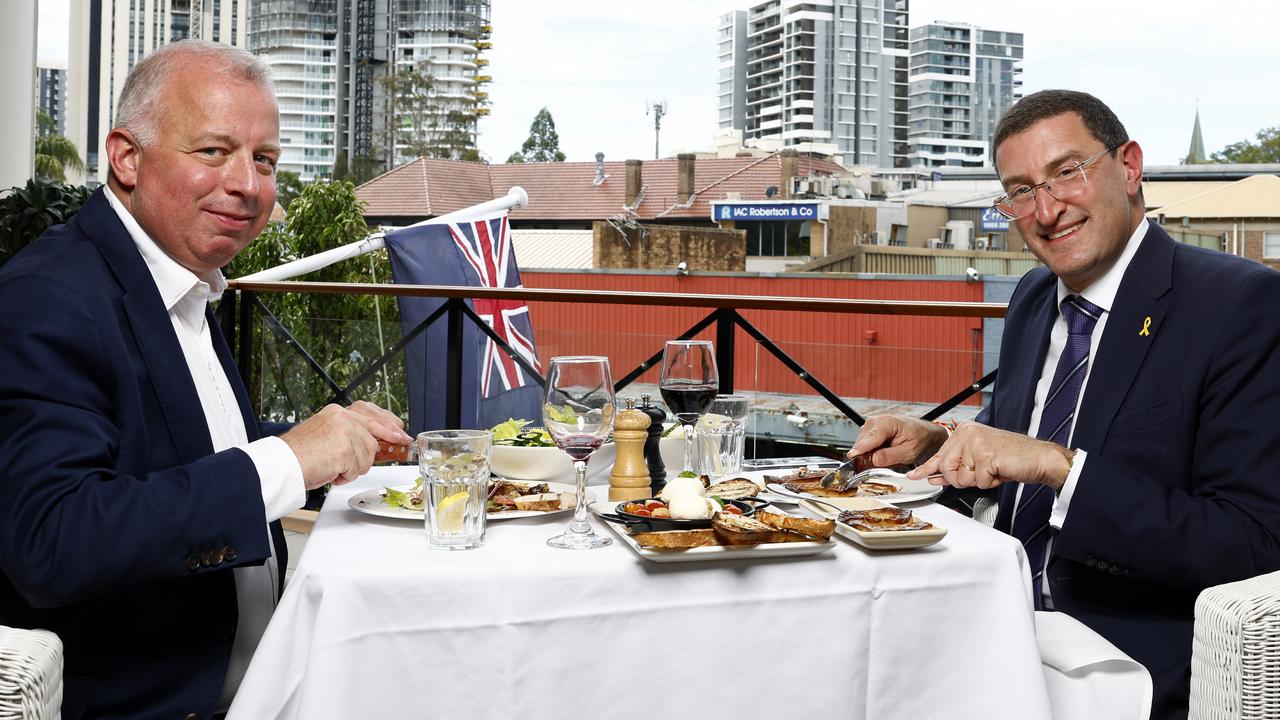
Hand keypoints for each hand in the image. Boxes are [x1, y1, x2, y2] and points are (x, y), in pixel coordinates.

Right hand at [281, 402, 411, 490]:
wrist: (282, 464)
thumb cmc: (299, 454)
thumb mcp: (326, 434)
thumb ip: (348, 434)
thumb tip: (372, 443)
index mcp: (336, 412)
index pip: (369, 412)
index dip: (388, 423)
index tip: (400, 431)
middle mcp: (342, 418)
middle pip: (375, 435)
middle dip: (387, 443)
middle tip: (400, 444)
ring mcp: (345, 433)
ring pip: (368, 455)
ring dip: (354, 467)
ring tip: (334, 467)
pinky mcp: (344, 450)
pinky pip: (357, 469)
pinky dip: (345, 476)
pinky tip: (332, 473)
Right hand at [848, 414, 947, 468]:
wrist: (923, 433)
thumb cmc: (919, 439)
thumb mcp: (909, 452)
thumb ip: (890, 456)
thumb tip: (874, 459)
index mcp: (888, 422)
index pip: (871, 437)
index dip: (861, 448)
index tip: (852, 457)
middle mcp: (877, 421)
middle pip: (862, 442)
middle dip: (867, 455)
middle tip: (880, 464)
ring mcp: (871, 425)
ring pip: (861, 444)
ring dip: (869, 454)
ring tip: (886, 456)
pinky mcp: (869, 431)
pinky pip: (863, 444)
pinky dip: (870, 451)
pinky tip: (882, 452)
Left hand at [908, 421, 1073, 490]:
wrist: (1039, 457)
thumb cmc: (1011, 458)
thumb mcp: (978, 459)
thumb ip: (956, 465)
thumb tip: (934, 476)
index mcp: (965, 431)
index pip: (940, 454)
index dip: (927, 468)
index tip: (915, 475)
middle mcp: (967, 433)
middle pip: (946, 469)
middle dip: (962, 479)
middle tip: (981, 472)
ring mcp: (976, 443)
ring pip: (960, 478)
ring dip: (978, 481)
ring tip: (992, 469)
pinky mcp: (986, 455)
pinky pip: (979, 482)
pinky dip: (990, 483)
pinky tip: (1000, 471)